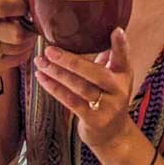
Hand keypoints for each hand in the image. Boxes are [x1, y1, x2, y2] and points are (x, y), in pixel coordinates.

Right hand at [0, 0, 35, 81]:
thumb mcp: (0, 5)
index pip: (2, 5)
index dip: (21, 7)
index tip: (27, 9)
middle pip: (15, 33)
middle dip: (28, 33)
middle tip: (31, 30)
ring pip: (16, 48)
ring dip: (26, 45)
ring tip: (23, 40)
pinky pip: (12, 62)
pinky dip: (20, 57)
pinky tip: (16, 52)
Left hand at [34, 28, 137, 153]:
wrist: (113, 134)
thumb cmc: (107, 98)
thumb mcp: (112, 77)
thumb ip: (105, 57)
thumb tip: (87, 31)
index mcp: (123, 74)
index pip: (122, 57)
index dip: (121, 44)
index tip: (116, 30)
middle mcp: (118, 89)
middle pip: (94, 72)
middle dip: (70, 60)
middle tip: (50, 49)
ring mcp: (107, 106)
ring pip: (79, 87)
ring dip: (57, 73)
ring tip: (41, 62)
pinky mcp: (94, 119)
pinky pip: (70, 101)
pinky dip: (54, 88)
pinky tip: (42, 78)